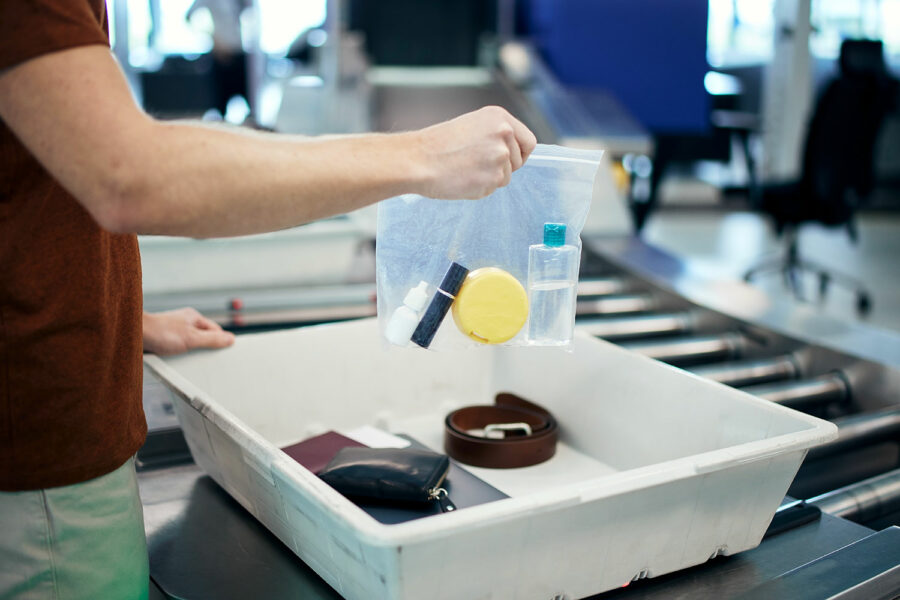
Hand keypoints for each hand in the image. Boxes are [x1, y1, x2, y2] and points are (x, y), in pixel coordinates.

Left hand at [143, 308, 234, 355]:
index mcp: (193, 317)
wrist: (135, 334)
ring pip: (190, 343)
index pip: (215, 329)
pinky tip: (176, 359)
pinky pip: (177, 348)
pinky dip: (178, 354)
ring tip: (187, 359)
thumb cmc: (161, 332)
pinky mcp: (164, 338)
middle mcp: (184, 322)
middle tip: (205, 358)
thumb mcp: (192, 338)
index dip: (220, 341)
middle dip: (205, 348)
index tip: (223, 351)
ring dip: (190, 353)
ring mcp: (174, 330)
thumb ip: (212, 339)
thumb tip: (230, 339)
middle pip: (203, 337)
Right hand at [412, 106, 537, 199]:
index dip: (520, 153)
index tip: (511, 159)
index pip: (529, 141)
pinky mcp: (492, 179)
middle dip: (502, 167)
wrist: (418, 160)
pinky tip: (462, 179)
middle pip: (518, 162)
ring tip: (465, 170)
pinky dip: (479, 189)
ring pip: (505, 178)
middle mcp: (504, 135)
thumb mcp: (471, 126)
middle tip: (476, 165)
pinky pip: (492, 190)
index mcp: (499, 118)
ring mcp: (500, 157)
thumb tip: (511, 152)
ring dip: (488, 179)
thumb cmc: (437, 144)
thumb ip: (494, 135)